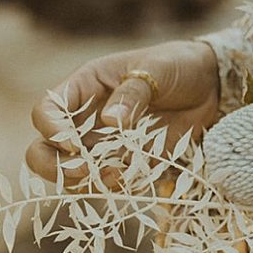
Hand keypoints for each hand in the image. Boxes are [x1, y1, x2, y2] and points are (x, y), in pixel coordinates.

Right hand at [25, 38, 221, 185]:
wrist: (209, 85)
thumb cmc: (177, 65)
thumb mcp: (157, 70)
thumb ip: (133, 92)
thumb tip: (110, 121)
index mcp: (84, 87)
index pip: (47, 111)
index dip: (52, 130)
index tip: (74, 145)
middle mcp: (85, 118)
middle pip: (43, 150)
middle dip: (55, 167)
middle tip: (84, 171)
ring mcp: (102, 144)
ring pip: (69, 174)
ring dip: (85, 182)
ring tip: (116, 176)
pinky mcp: (124, 162)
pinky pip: (105, 183)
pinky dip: (113, 187)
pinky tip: (131, 178)